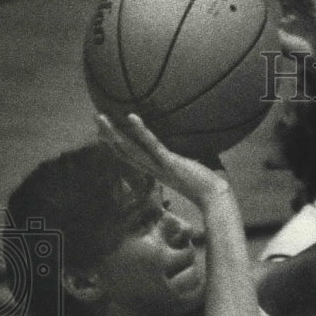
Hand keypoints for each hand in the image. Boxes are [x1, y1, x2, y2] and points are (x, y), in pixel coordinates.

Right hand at [96, 113, 227, 207]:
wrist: (219, 199)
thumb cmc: (212, 184)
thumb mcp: (200, 163)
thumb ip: (195, 153)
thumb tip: (201, 141)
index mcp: (160, 170)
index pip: (135, 157)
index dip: (120, 145)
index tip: (107, 132)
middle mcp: (155, 170)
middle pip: (126, 152)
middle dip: (109, 136)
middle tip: (96, 118)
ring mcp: (161, 166)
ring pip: (131, 149)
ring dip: (114, 132)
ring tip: (99, 116)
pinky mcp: (170, 163)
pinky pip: (153, 145)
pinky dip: (142, 130)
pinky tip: (131, 116)